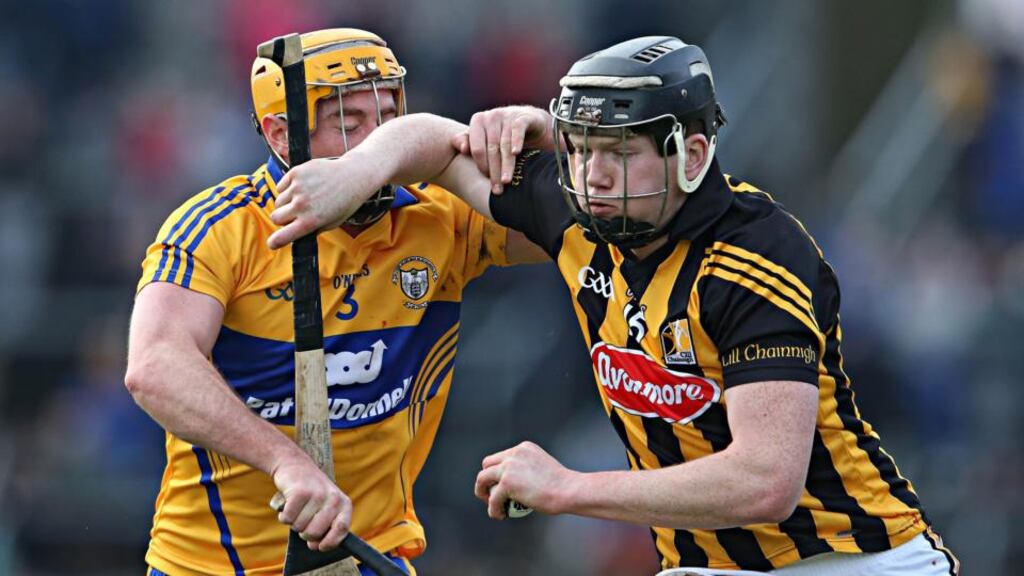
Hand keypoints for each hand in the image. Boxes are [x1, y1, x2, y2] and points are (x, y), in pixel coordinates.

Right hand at [267, 156, 381, 248]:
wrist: (353, 176)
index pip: (282, 236)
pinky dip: (287, 188)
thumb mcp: (331, 223)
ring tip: (303, 198)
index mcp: (310, 221)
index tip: (273, 243)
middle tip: (294, 215)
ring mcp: (297, 187)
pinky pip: (281, 186)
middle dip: (282, 219)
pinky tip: (302, 187)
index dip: (275, 242)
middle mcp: (301, 205)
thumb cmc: (344, 202)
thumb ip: (311, 229)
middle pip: (275, 217)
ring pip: (278, 201)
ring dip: (286, 203)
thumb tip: (293, 235)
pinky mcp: (295, 173)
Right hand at [271, 455, 352, 550]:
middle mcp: (333, 498)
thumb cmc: (311, 492)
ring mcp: (317, 494)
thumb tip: (319, 546)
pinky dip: (283, 516)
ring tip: (297, 507)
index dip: (329, 543)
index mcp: (343, 503)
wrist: (294, 464)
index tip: (319, 546)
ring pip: (299, 527)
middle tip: (304, 518)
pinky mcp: (300, 492)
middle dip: (305, 532)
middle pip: (315, 533)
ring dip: (293, 521)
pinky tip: (288, 504)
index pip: (342, 530)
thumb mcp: (327, 505)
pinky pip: (287, 519)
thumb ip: (328, 525)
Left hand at [450, 106, 553, 194]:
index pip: (477, 148)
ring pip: (505, 144)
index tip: (487, 181)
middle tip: (497, 189)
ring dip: (506, 164)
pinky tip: (516, 153)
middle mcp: (491, 117)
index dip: (481, 166)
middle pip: (492, 149)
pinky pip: (518, 130)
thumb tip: (462, 149)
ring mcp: (507, 115)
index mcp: (477, 121)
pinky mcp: (523, 117)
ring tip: (506, 181)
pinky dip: (517, 142)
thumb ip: (468, 142)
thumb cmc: (501, 134)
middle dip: (494, 171)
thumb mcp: (484, 138)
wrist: (529, 121)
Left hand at [474, 441, 575, 518]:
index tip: (501, 486)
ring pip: (482, 479)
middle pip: (487, 464)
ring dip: (482, 493)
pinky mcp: (507, 483)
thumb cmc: (562, 486)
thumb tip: (515, 485)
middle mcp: (514, 453)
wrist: (569, 490)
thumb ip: (527, 470)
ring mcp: (509, 467)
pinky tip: (500, 515)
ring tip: (491, 505)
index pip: (501, 457)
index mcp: (523, 448)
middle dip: (486, 480)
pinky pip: (492, 499)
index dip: (497, 473)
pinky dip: (493, 509)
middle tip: (491, 495)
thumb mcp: (542, 468)